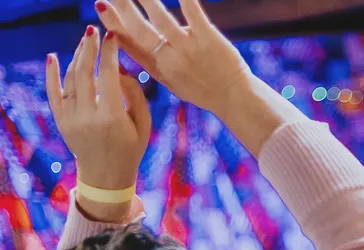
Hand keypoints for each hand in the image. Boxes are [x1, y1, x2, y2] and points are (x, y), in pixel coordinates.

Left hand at [46, 27, 150, 220]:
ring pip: (71, 79)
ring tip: (85, 43)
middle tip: (94, 32)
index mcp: (112, 118)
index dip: (110, 54)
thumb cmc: (131, 149)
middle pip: (85, 73)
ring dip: (77, 57)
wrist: (106, 175)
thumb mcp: (143, 125)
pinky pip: (53, 93)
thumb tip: (120, 69)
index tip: (113, 37)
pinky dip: (51, 74)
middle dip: (89, 49)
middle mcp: (88, 117)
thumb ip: (135, 96)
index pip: (108, 77)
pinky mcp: (61, 121)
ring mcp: (71, 119)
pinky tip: (53, 57)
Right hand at [94, 0, 249, 116]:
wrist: (235, 99)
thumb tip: (124, 40)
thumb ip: (149, 61)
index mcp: (159, 68)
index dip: (113, 25)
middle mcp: (170, 58)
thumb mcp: (170, 81)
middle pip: (139, 30)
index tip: (101, 7)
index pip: (129, 44)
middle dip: (123, 9)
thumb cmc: (203, 89)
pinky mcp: (209, 39)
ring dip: (147, 0)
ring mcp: (189, 48)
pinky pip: (193, 14)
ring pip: (162, 19)